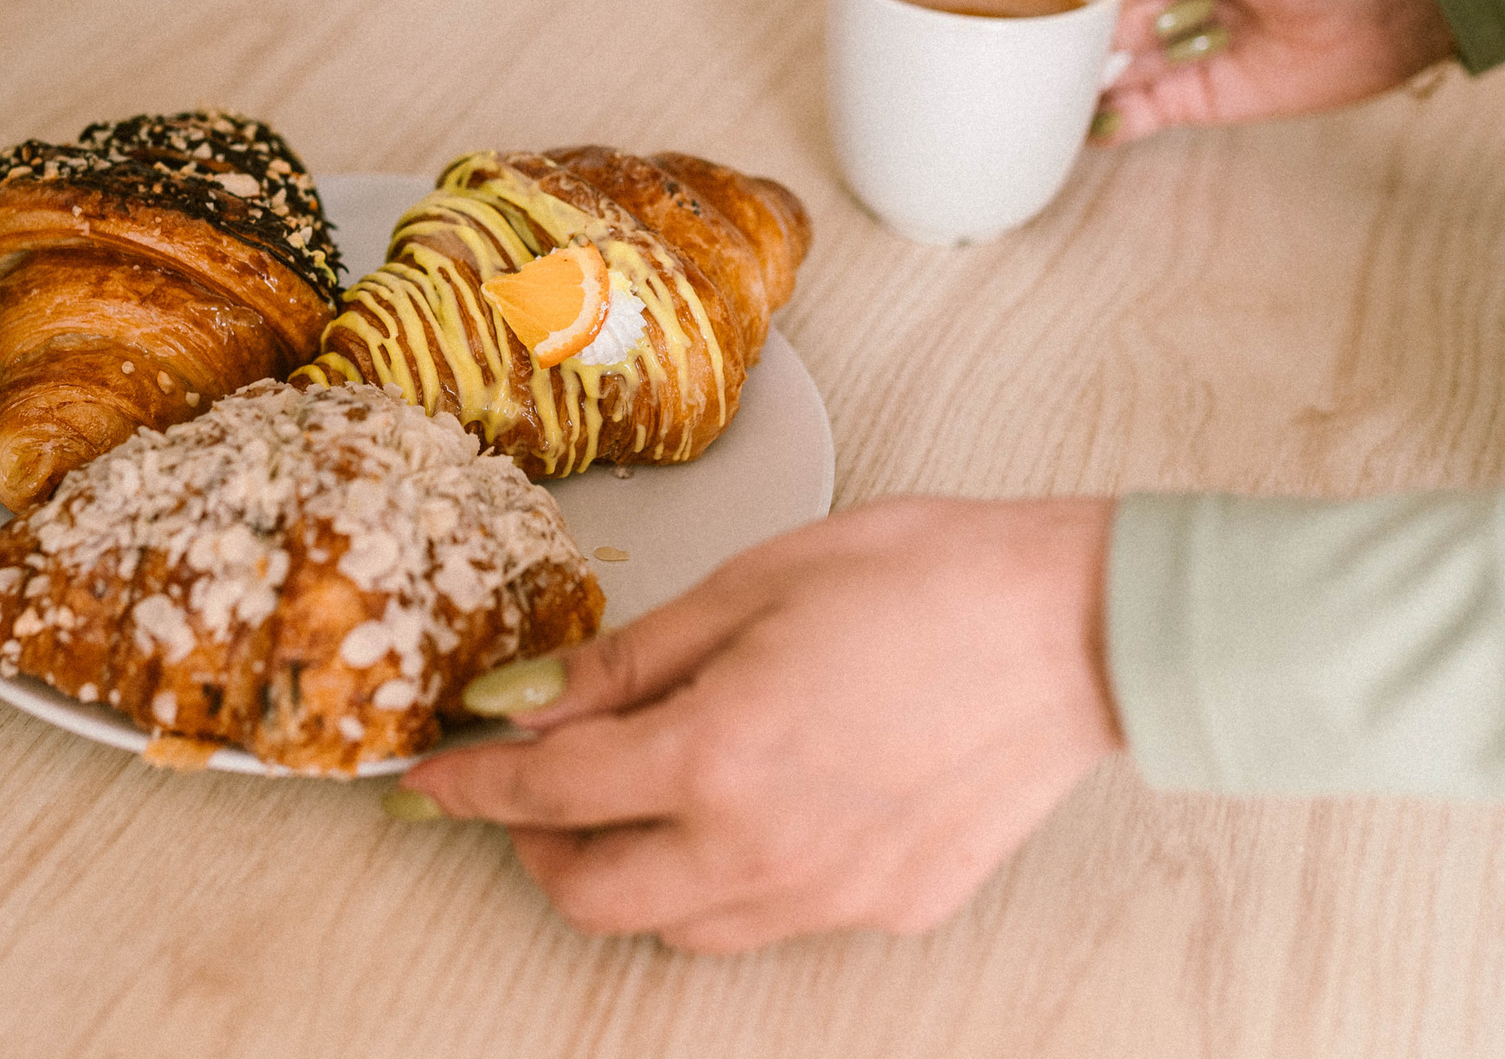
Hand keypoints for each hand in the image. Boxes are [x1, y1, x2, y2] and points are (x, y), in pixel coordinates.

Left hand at [395, 498, 1121, 952]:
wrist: (1075, 627)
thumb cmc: (922, 577)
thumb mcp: (750, 586)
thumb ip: (628, 662)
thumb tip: (526, 701)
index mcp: (715, 758)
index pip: (547, 792)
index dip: (470, 787)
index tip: (429, 780)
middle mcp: (762, 851)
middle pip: (594, 897)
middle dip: (538, 847)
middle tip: (536, 787)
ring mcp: (830, 894)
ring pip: (681, 926)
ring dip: (634, 873)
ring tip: (646, 794)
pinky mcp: (889, 907)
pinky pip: (773, 918)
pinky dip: (731, 878)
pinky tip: (757, 805)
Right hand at [1062, 0, 1457, 144]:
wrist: (1374, 6)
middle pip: (1081, 15)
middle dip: (1095, 16)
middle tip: (1135, 7)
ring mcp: (1165, 49)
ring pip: (1096, 67)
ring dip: (1100, 66)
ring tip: (1139, 50)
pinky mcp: (1187, 98)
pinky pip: (1125, 117)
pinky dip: (1101, 122)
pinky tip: (1086, 119)